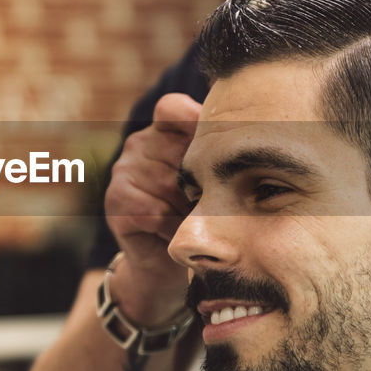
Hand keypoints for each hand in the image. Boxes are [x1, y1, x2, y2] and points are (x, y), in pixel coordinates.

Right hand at [103, 93, 200, 323]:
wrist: (168, 262)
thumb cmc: (198, 215)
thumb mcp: (213, 180)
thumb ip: (218, 156)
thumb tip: (255, 140)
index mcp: (162, 131)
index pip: (172, 108)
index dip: (192, 120)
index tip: (218, 148)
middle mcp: (138, 144)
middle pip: (177, 153)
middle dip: (198, 184)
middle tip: (206, 204)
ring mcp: (122, 171)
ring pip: (167, 184)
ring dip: (186, 209)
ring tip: (191, 219)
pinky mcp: (115, 201)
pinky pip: (153, 210)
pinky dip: (170, 227)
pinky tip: (174, 232)